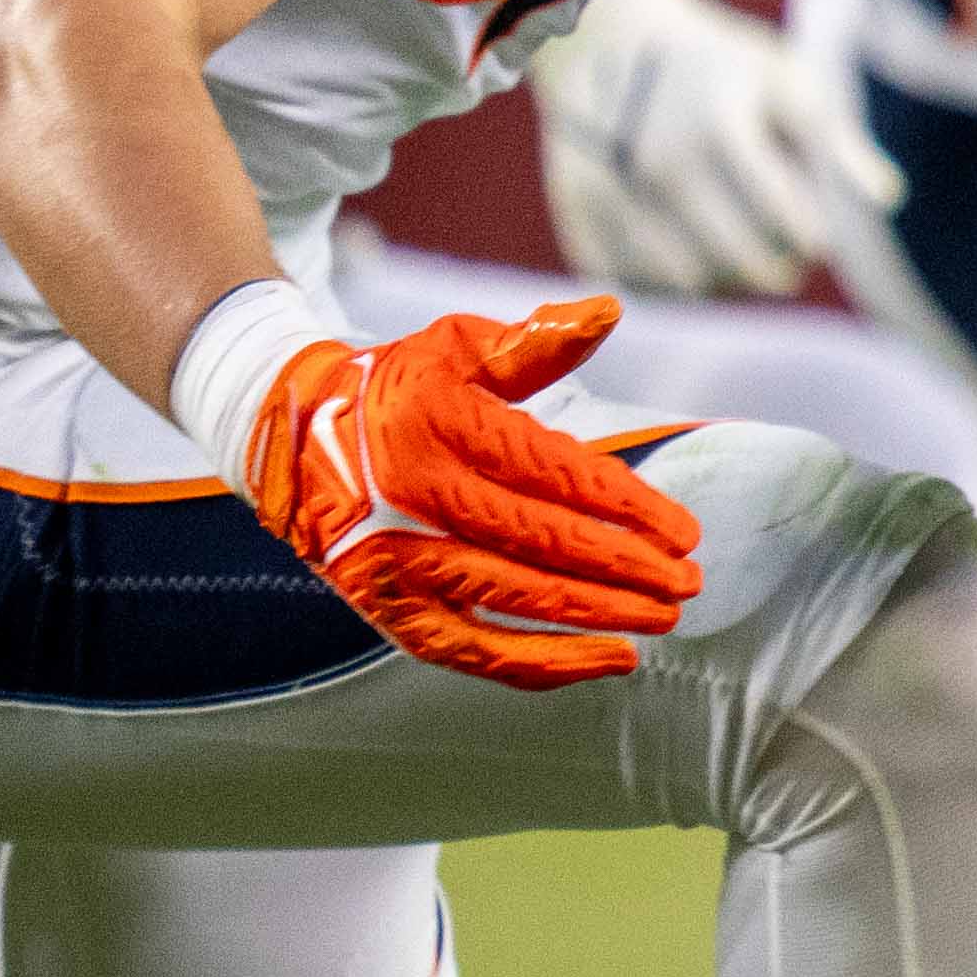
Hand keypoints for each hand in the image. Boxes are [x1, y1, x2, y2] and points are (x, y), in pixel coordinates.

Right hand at [230, 295, 700, 688]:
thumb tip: (610, 312)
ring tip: (662, 619)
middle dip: (626, 568)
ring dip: (597, 617)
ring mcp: (393, 558)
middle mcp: (412, 496)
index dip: (626, 507)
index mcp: (438, 426)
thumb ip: (535, 341)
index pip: (552, 474)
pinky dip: (540, 664)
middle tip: (689, 583)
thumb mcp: (455, 346)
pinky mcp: (383, 605)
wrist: (286, 436)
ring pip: (513, 601)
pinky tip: (605, 659)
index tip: (687, 532)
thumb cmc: (396, 387)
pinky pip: (470, 650)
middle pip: (541, 542)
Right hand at [530, 0, 894, 298]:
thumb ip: (835, 139)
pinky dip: (663, 286)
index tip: (817, 242)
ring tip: (740, 268)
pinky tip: (685, 263)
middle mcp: (665, 162)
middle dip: (774, 273)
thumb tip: (888, 200)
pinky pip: (630, 281)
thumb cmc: (719, 65)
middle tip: (786, 269)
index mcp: (726, 127)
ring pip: (685, 282)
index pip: (788, 217)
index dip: (811, 240)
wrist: (610, 38)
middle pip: (739, 259)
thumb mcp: (785, 78)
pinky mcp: (578, 211)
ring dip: (721, 287)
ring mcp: (616, 190)